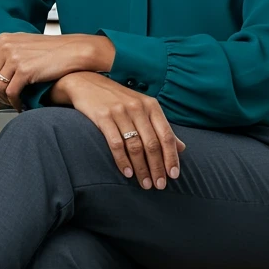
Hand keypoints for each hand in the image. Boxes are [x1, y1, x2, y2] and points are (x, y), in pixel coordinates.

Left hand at [0, 33, 104, 111]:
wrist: (72, 51)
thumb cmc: (49, 49)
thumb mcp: (19, 43)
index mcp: (3, 39)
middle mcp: (6, 46)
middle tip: (0, 100)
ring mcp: (15, 58)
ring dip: (3, 99)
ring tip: (12, 102)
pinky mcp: (25, 70)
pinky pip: (11, 92)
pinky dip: (14, 102)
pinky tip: (20, 104)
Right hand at [51, 72, 185, 188]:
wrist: (87, 83)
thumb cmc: (118, 99)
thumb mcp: (143, 108)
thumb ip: (161, 128)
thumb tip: (181, 148)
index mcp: (151, 106)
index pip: (166, 135)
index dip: (171, 157)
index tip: (174, 175)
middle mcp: (138, 108)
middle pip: (152, 144)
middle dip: (157, 167)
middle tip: (159, 185)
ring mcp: (120, 112)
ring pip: (135, 146)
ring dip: (142, 168)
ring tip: (145, 184)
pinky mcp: (103, 117)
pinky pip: (115, 144)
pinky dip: (123, 161)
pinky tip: (127, 173)